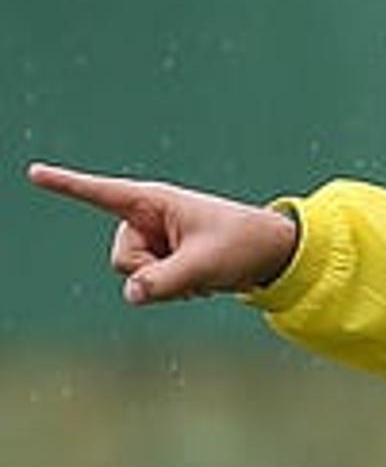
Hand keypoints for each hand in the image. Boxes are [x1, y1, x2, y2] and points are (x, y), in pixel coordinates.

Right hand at [26, 162, 298, 304]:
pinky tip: (201, 281)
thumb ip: (166, 280)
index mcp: (154, 202)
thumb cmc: (243, 245)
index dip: (67, 185)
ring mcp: (154, 240)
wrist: (272, 254)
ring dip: (166, 284)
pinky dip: (173, 289)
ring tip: (202, 274)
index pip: (102, 193)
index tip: (34, 172)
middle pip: (121, 258)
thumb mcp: (205, 265)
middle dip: (152, 273)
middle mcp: (147, 218)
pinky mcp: (163, 258)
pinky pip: (149, 285)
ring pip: (134, 276)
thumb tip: (131, 295)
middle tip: (194, 270)